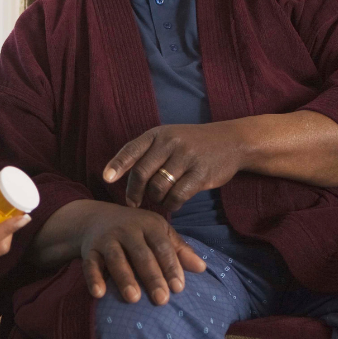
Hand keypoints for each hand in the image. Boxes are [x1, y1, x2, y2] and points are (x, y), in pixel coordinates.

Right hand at [77, 201, 204, 304]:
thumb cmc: (136, 230)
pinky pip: (91, 264)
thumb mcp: (158, 232)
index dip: (171, 267)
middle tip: (161, 300)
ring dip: (125, 278)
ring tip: (133, 298)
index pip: (162, 247)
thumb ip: (178, 250)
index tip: (179, 289)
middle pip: (141, 254)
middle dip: (152, 277)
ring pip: (116, 258)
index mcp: (149, 225)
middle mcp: (128, 230)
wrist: (96, 218)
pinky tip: (99, 294)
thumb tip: (202, 268)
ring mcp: (107, 239)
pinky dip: (94, 278)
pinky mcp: (90, 249)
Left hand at [104, 123, 244, 210]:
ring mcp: (186, 158)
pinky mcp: (201, 174)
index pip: (131, 150)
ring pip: (158, 187)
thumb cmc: (192, 144)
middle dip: (133, 192)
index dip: (116, 165)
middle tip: (133, 203)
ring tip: (158, 199)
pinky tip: (172, 203)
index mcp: (158, 134)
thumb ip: (147, 152)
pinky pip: (177, 196)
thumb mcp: (169, 138)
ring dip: (154, 198)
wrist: (231, 141)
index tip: (107, 179)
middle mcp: (170, 143)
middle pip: (141, 173)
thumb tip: (118, 174)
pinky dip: (170, 204)